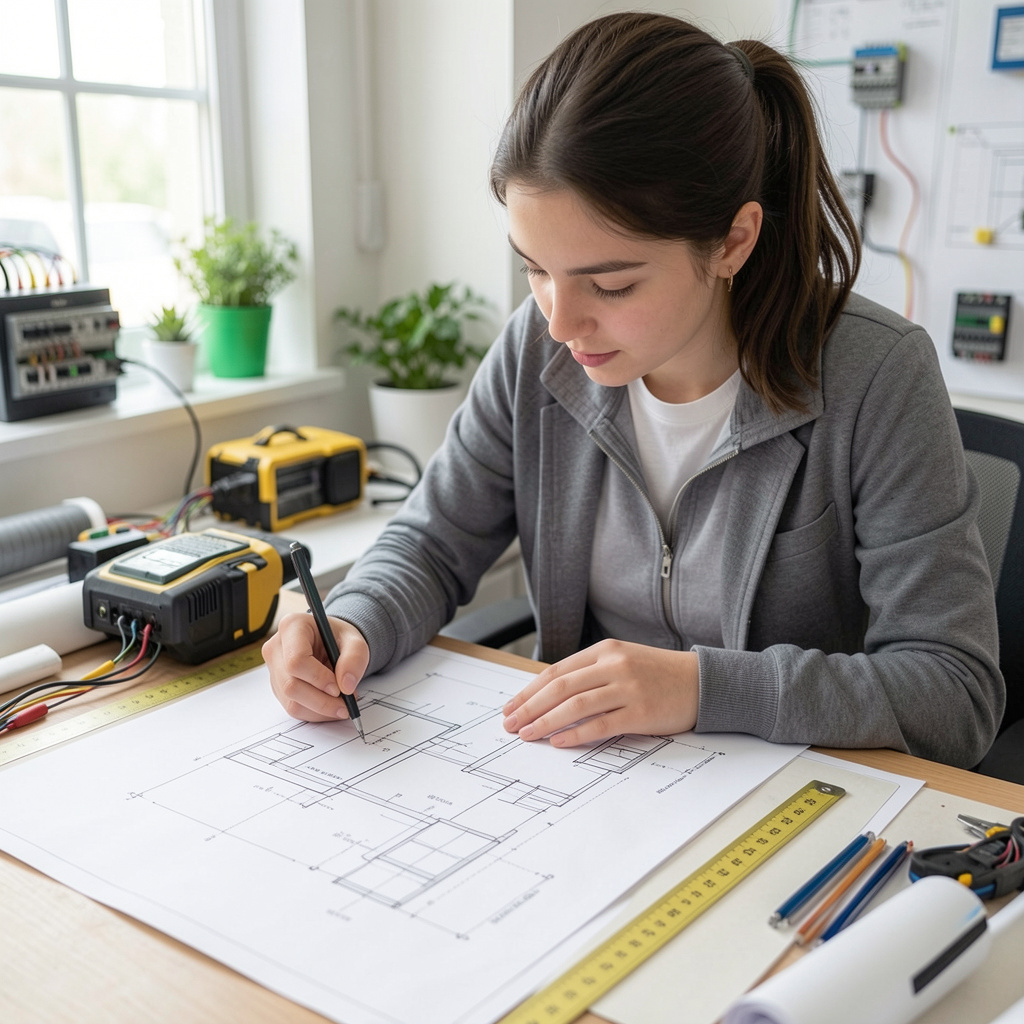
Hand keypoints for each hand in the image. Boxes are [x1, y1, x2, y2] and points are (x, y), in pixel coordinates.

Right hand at [262, 611, 368, 721]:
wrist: (331, 643)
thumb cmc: (339, 638)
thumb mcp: (356, 641)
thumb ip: (355, 658)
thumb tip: (346, 686)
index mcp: (292, 627)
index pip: (296, 660)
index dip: (318, 678)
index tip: (339, 688)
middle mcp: (276, 648)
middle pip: (291, 685)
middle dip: (322, 701)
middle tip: (346, 705)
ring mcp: (274, 670)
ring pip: (291, 701)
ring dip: (320, 710)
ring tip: (342, 705)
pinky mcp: (278, 688)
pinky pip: (293, 708)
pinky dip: (315, 713)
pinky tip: (331, 706)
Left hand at [502, 639, 698, 745]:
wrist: (702, 682)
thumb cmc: (657, 675)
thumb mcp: (622, 661)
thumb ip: (590, 673)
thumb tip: (548, 696)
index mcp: (605, 650)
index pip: (557, 671)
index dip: (529, 691)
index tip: (511, 707)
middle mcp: (614, 665)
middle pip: (560, 687)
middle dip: (530, 707)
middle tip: (510, 723)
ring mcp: (628, 688)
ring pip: (575, 706)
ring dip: (545, 722)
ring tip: (527, 734)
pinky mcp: (641, 712)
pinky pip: (601, 725)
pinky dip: (576, 734)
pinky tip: (558, 741)